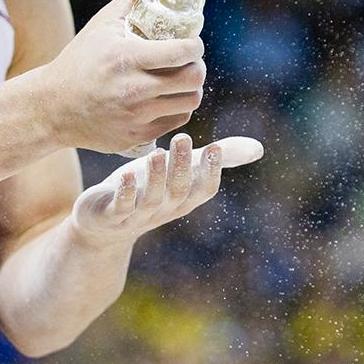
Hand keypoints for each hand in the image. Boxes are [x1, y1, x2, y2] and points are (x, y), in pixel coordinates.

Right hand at [40, 0, 207, 153]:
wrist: (52, 107)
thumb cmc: (79, 60)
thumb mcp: (103, 25)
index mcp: (128, 58)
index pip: (184, 52)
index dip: (195, 46)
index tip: (192, 43)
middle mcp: (134, 90)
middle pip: (194, 80)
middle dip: (196, 67)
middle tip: (189, 62)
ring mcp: (136, 116)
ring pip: (189, 103)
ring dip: (190, 90)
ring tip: (180, 80)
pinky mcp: (136, 137)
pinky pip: (175, 122)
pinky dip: (176, 109)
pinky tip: (167, 99)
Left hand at [68, 134, 264, 246]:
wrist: (103, 226)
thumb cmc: (148, 189)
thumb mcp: (181, 170)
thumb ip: (217, 159)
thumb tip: (259, 149)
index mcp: (184, 198)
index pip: (204, 189)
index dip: (210, 171)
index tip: (213, 147)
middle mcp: (164, 209)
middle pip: (178, 191)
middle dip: (181, 166)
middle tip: (181, 137)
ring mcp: (137, 216)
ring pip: (150, 199)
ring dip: (155, 177)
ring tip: (156, 153)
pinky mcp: (110, 217)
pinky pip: (120, 207)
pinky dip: (124, 192)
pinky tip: (125, 174)